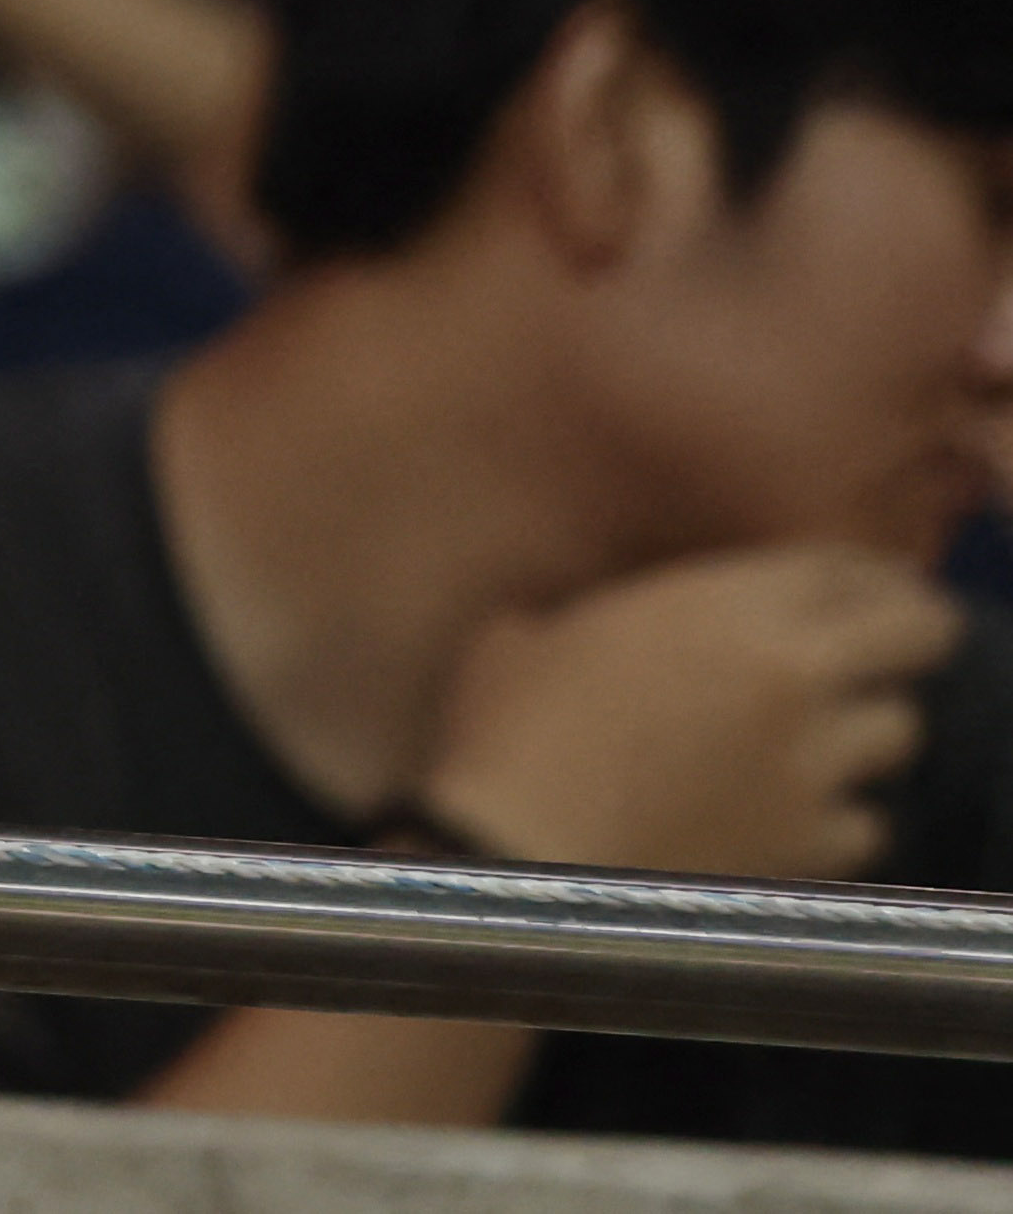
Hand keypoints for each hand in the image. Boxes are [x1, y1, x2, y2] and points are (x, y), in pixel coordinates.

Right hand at [426, 545, 957, 882]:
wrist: (515, 858)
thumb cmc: (504, 734)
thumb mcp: (532, 630)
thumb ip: (606, 613)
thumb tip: (595, 617)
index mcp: (722, 605)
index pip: (844, 566)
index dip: (858, 574)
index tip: (855, 586)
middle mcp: (791, 674)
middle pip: (920, 631)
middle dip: (906, 634)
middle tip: (876, 649)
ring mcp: (812, 763)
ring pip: (900, 729)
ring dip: (864, 730)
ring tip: (822, 738)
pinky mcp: (813, 843)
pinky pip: (865, 821)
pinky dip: (837, 816)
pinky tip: (793, 815)